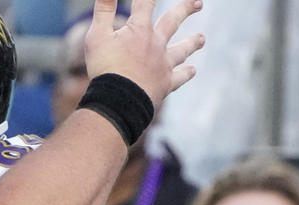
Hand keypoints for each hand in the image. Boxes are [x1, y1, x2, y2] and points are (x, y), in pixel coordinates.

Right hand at [85, 0, 205, 109]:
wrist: (120, 101)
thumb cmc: (105, 68)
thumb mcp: (96, 36)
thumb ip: (103, 10)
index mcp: (139, 30)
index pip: (145, 3)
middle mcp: (156, 44)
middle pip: (173, 21)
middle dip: (185, 9)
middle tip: (199, 2)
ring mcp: (163, 64)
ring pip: (181, 50)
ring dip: (191, 43)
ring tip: (202, 38)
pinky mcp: (165, 84)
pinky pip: (179, 77)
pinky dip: (186, 73)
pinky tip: (192, 71)